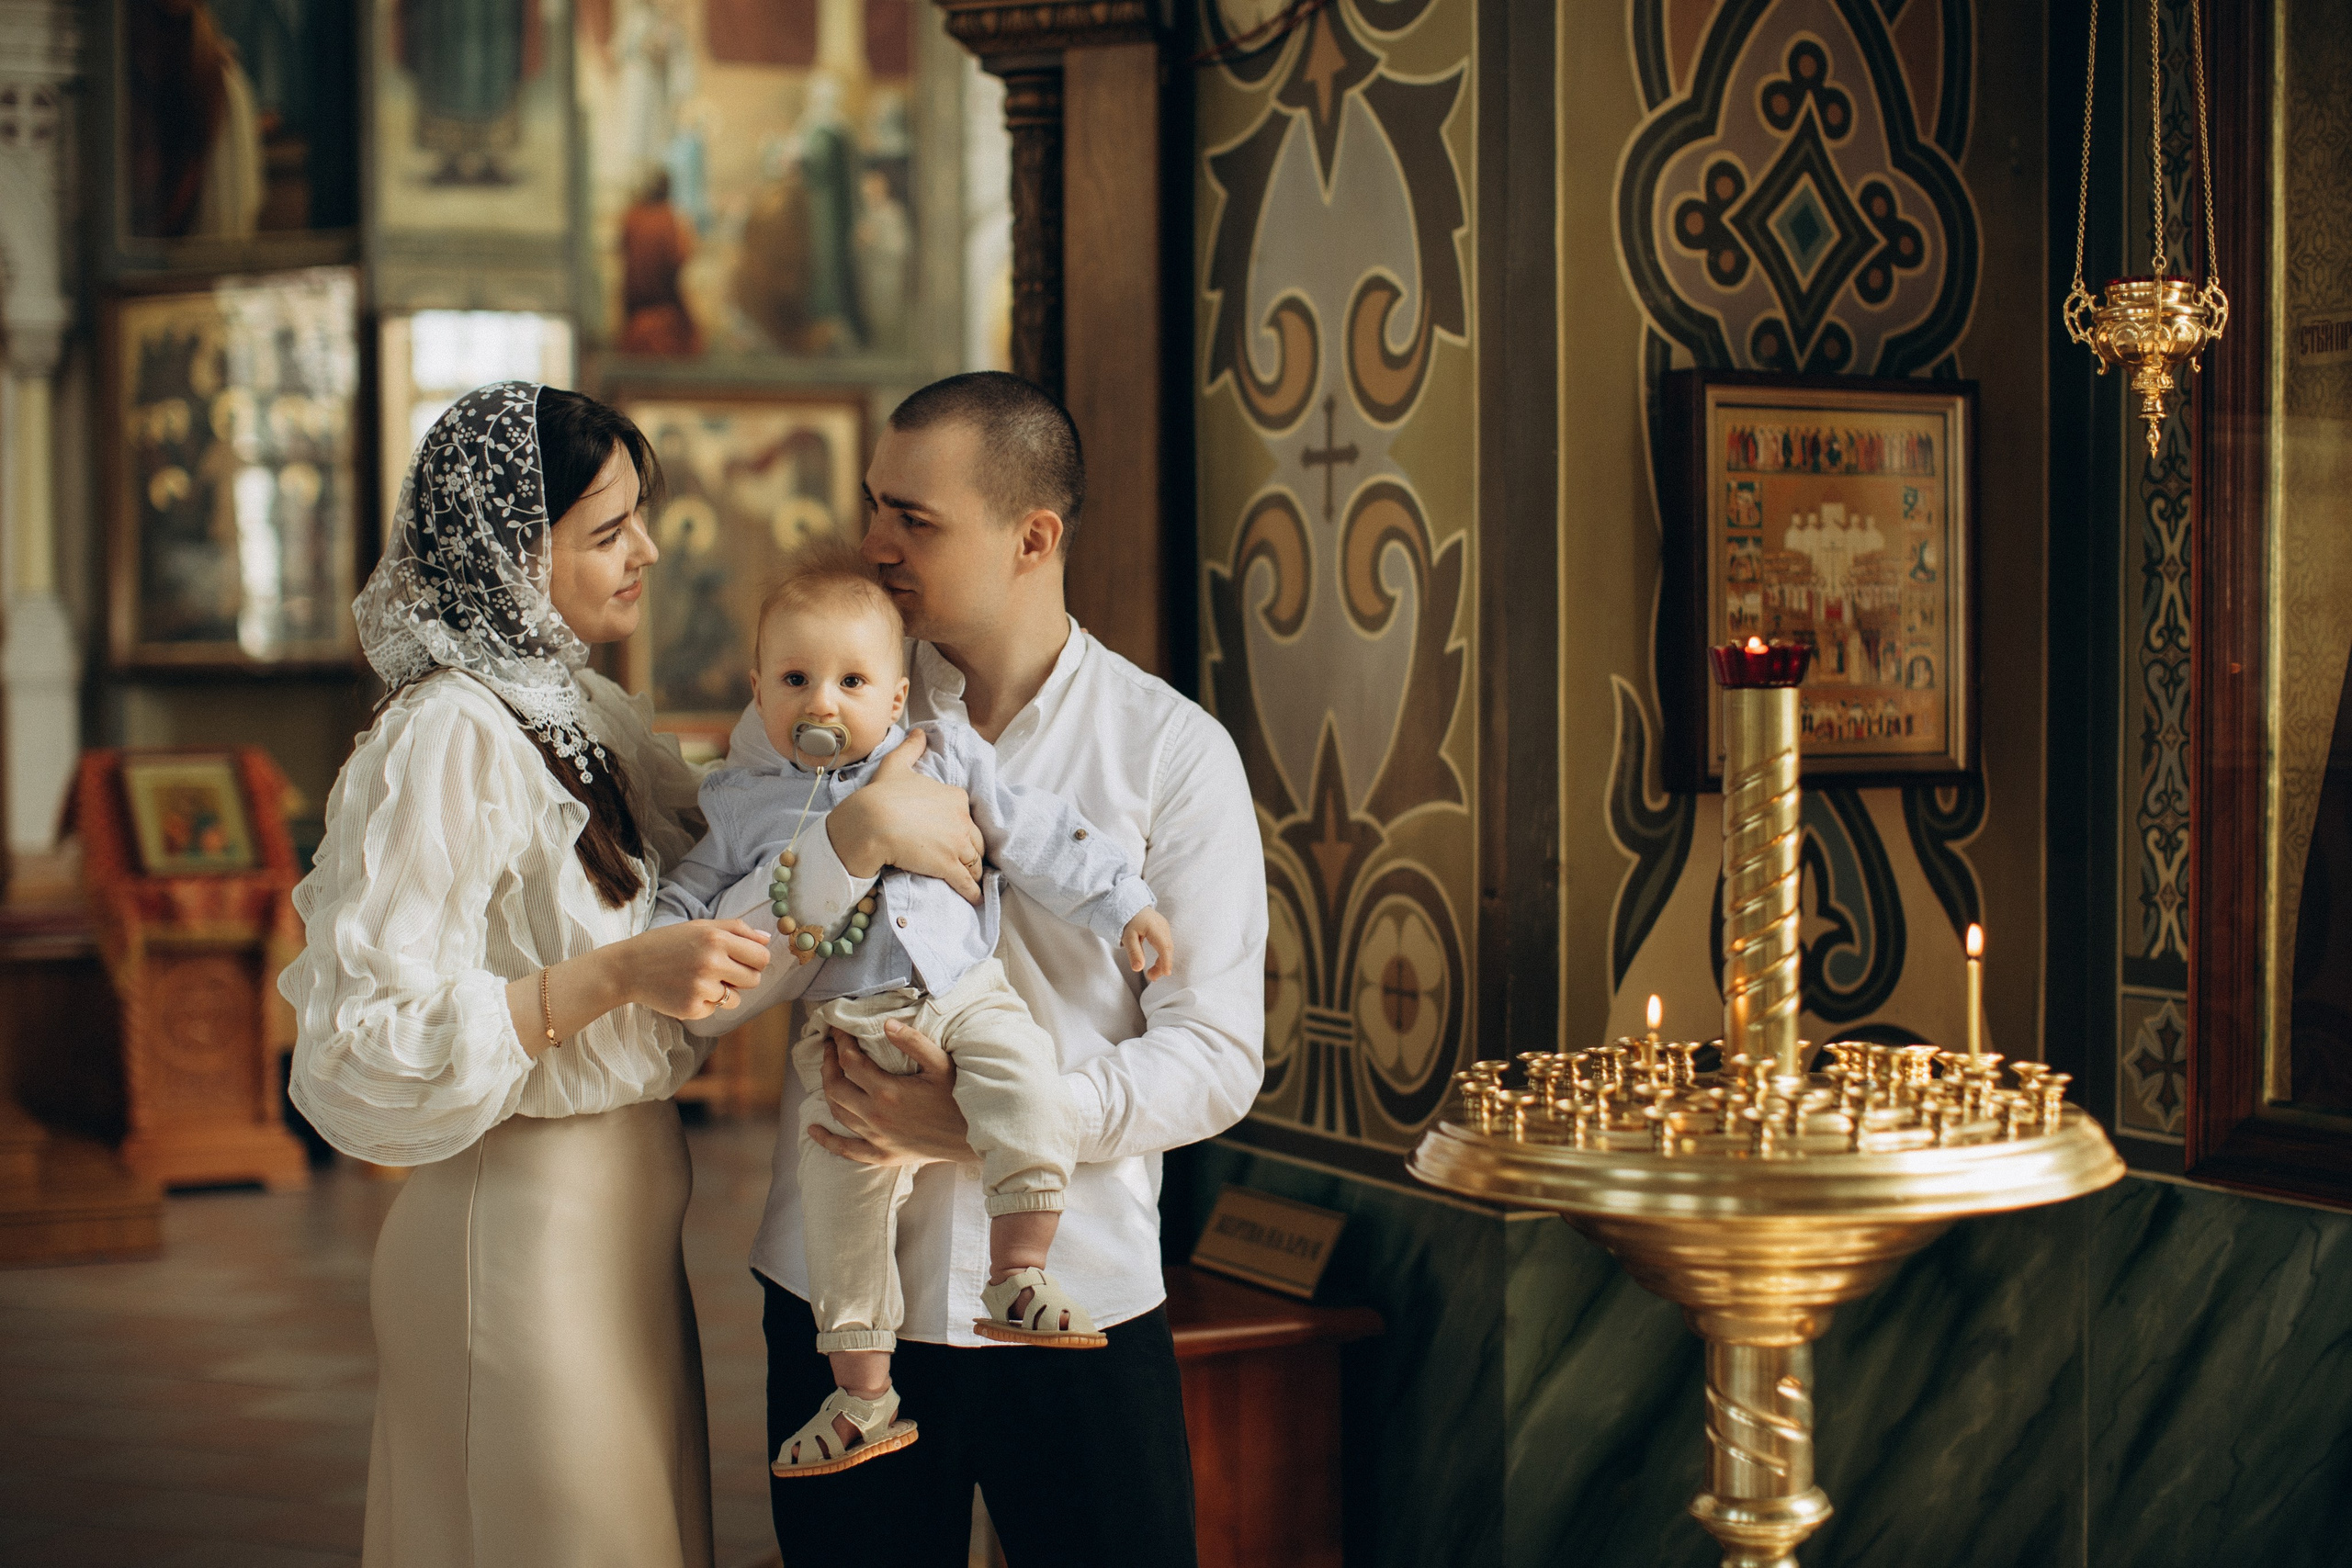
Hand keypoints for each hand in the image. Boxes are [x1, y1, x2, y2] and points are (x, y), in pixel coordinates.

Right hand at [618, 919, 770, 1019]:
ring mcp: (702, 988)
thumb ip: (736, 929)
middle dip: (744, 977)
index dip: (756, 960)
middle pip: (755, 980)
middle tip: (722, 971)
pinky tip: (686, 991)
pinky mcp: (692, 1009)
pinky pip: (716, 1010)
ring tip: (699, 980)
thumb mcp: (700, 927)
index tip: (744, 960)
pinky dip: (705, 1003)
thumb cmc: (668, 944)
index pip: (762, 957)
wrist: (630, 967)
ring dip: (725, 992)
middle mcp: (711, 963)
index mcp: (716, 939)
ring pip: (736, 999)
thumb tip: (767, 939)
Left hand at [806, 1019, 975, 1165]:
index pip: (850, 1061)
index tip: (838, 1030)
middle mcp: (876, 1115)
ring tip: (830, 1072)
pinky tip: (814, 1130)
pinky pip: (846, 1149)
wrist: (973, 1138)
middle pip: (835, 1087)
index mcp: (888, 1091)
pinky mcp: (882, 1155)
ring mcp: (877, 1138)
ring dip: (828, 1090)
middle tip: (831, 1047)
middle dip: (829, 1063)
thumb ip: (913, 1043)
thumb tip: (886, 1023)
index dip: (841, 1042)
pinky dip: (827, 1141)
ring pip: (838, 1112)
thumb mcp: (941, 1065)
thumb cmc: (959, 1098)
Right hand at [824, 729, 987, 903]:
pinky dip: (973, 892)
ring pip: (973, 862)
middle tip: (968, 862)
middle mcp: (961, 820)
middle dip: (971, 852)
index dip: (961, 829)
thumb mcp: (897, 765)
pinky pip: (967, 882)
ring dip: (974, 872)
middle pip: (974, 841)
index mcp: (955, 797)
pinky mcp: (948, 866)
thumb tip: (919, 732)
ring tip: (973, 882)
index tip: (956, 837)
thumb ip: (911, 748)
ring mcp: (957, 844)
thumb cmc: (882, 794)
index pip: (965, 818)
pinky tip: (976, 898)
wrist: (872, 821)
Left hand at [1122, 908, 1174, 980]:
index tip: (1166, 973)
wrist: (1130, 905)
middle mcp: (1163, 927)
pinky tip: (1156, 964)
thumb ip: (1134, 953)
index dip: (1166, 961)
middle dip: (1162, 965)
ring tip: (1152, 974)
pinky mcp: (1164, 930)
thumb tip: (1138, 969)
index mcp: (1155, 928)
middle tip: (1152, 977)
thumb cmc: (1128, 921)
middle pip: (1167, 949)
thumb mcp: (1127, 938)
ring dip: (1162, 962)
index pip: (1164, 947)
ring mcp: (1165, 928)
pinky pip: (1166, 945)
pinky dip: (1163, 956)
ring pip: (1168, 948)